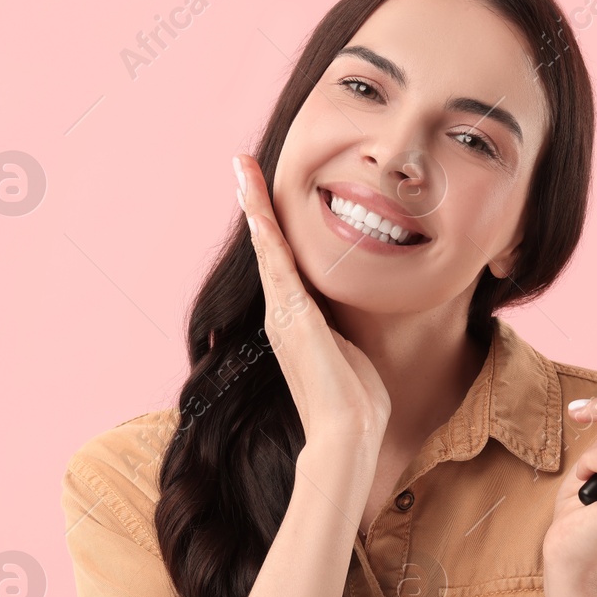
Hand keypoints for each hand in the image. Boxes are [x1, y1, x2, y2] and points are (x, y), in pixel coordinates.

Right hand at [236, 154, 390, 448]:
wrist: (348, 432)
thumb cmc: (355, 397)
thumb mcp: (348, 346)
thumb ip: (340, 323)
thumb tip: (350, 307)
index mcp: (296, 317)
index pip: (282, 258)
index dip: (272, 222)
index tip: (262, 190)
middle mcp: (283, 312)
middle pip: (267, 245)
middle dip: (254, 203)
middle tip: (241, 164)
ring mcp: (285, 314)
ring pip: (268, 249)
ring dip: (255, 207)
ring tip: (243, 172)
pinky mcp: (295, 319)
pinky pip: (279, 268)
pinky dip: (268, 237)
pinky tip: (260, 210)